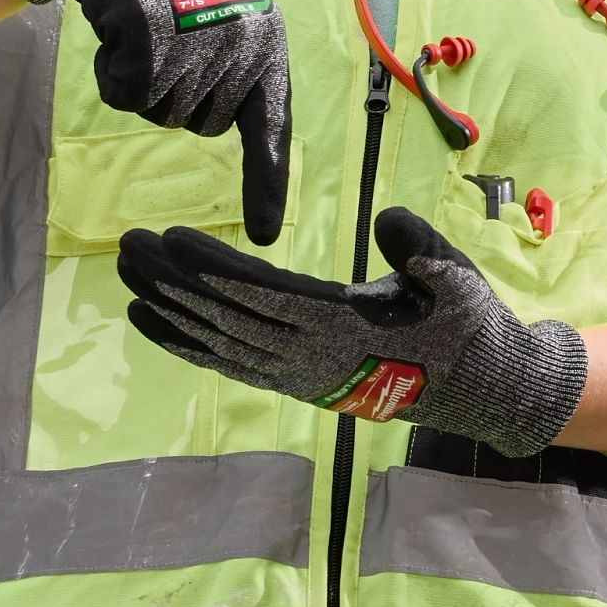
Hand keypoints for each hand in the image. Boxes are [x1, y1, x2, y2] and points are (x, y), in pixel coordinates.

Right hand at [2, 0, 293, 247]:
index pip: (270, 127)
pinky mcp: (148, 34)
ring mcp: (195, 39)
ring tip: (144, 31)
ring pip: (160, 111)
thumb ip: (234, 73)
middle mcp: (240, 44)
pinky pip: (125, 94)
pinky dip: (111, 72)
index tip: (266, 237)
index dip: (266, 186)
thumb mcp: (222, 22)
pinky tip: (117, 32)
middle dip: (175, 97)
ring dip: (141, 82)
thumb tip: (228, 124)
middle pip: (200, 123)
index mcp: (266, 44)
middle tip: (165, 44)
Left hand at [119, 207, 590, 455]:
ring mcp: (298, 374)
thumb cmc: (468, 325)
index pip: (266, 297)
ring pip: (219, 341)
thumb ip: (421, 248)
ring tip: (127, 271)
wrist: (478, 388)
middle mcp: (312, 357)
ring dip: (169, 307)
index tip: (173, 240)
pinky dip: (184, 343)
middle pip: (227, 318)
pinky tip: (148, 319)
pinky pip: (227, 363)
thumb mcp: (458, 278)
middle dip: (174, 283)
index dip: (215, 271)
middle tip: (128, 245)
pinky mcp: (293, 381)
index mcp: (346, 328)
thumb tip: (389, 217)